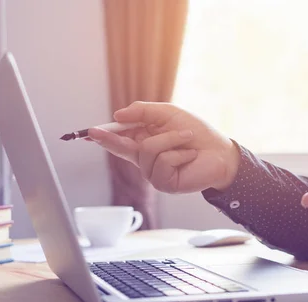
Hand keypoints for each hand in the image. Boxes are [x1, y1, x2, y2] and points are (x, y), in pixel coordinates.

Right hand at [88, 101, 240, 192]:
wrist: (221, 152)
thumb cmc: (197, 134)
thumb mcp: (168, 114)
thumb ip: (143, 112)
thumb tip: (117, 116)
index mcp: (145, 142)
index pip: (120, 140)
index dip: (103, 136)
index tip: (87, 132)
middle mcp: (146, 160)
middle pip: (121, 147)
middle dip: (109, 138)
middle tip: (93, 132)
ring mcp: (154, 174)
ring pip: (147, 150)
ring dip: (170, 139)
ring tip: (186, 140)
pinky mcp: (164, 183)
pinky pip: (163, 161)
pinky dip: (178, 152)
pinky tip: (189, 155)